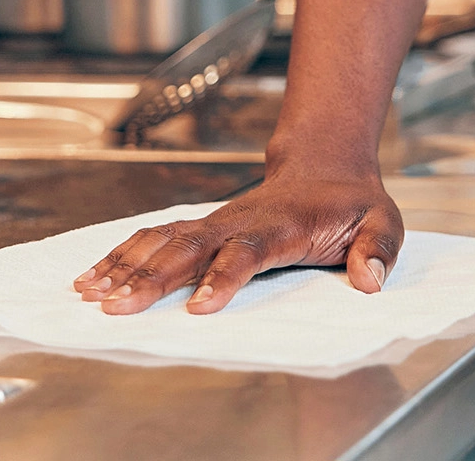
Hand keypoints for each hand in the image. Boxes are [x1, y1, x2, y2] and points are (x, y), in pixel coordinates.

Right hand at [71, 174, 403, 314]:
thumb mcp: (383, 222)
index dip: (222, 278)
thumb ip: (378, 250)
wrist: (327, 166)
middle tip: (117, 308)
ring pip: (162, 240)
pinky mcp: (202, 227)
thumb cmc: (353, 203)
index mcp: (283, 226)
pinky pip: (155, 238)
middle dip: (150, 278)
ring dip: (125, 266)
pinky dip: (121, 255)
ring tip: (90, 293)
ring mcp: (216, 222)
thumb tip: (370, 280)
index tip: (198, 306)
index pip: (245, 252)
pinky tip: (93, 276)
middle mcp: (240, 221)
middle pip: (188, 248)